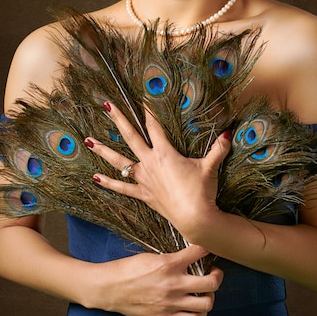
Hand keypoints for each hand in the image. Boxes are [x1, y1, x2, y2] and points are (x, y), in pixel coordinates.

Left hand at [85, 103, 230, 240]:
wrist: (195, 219)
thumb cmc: (202, 191)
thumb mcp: (211, 167)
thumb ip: (219, 148)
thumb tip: (229, 132)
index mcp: (165, 153)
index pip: (155, 126)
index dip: (148, 111)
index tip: (141, 97)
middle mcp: (150, 163)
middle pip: (131, 137)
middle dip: (119, 119)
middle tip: (107, 105)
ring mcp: (144, 179)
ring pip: (118, 161)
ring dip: (103, 150)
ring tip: (87, 140)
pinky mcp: (143, 194)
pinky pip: (122, 187)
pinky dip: (108, 182)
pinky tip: (95, 177)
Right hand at [90, 245, 222, 315]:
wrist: (111, 288)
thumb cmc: (129, 269)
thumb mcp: (152, 256)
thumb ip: (173, 258)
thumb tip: (191, 257)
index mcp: (169, 263)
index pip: (199, 252)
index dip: (208, 247)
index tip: (210, 247)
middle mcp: (174, 284)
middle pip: (211, 282)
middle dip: (218, 275)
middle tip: (214, 272)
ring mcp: (171, 302)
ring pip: (206, 304)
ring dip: (210, 296)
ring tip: (205, 291)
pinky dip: (199, 313)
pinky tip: (195, 306)